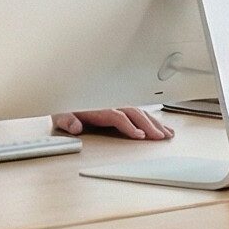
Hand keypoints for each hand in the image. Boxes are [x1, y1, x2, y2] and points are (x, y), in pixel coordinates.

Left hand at [54, 106, 173, 139]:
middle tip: (161, 137)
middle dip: (149, 125)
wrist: (66, 90)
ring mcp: (118, 103)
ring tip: (168, 134)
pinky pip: (140, 111)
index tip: (140, 136)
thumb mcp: (60, 113)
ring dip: (155, 123)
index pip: (118, 116)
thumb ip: (67, 121)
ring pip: (141, 112)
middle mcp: (111, 103)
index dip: (129, 126)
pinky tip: (162, 127)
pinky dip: (152, 119)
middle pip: (134, 113)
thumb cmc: (65, 105)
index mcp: (99, 106)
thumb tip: (75, 128)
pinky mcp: (121, 105)